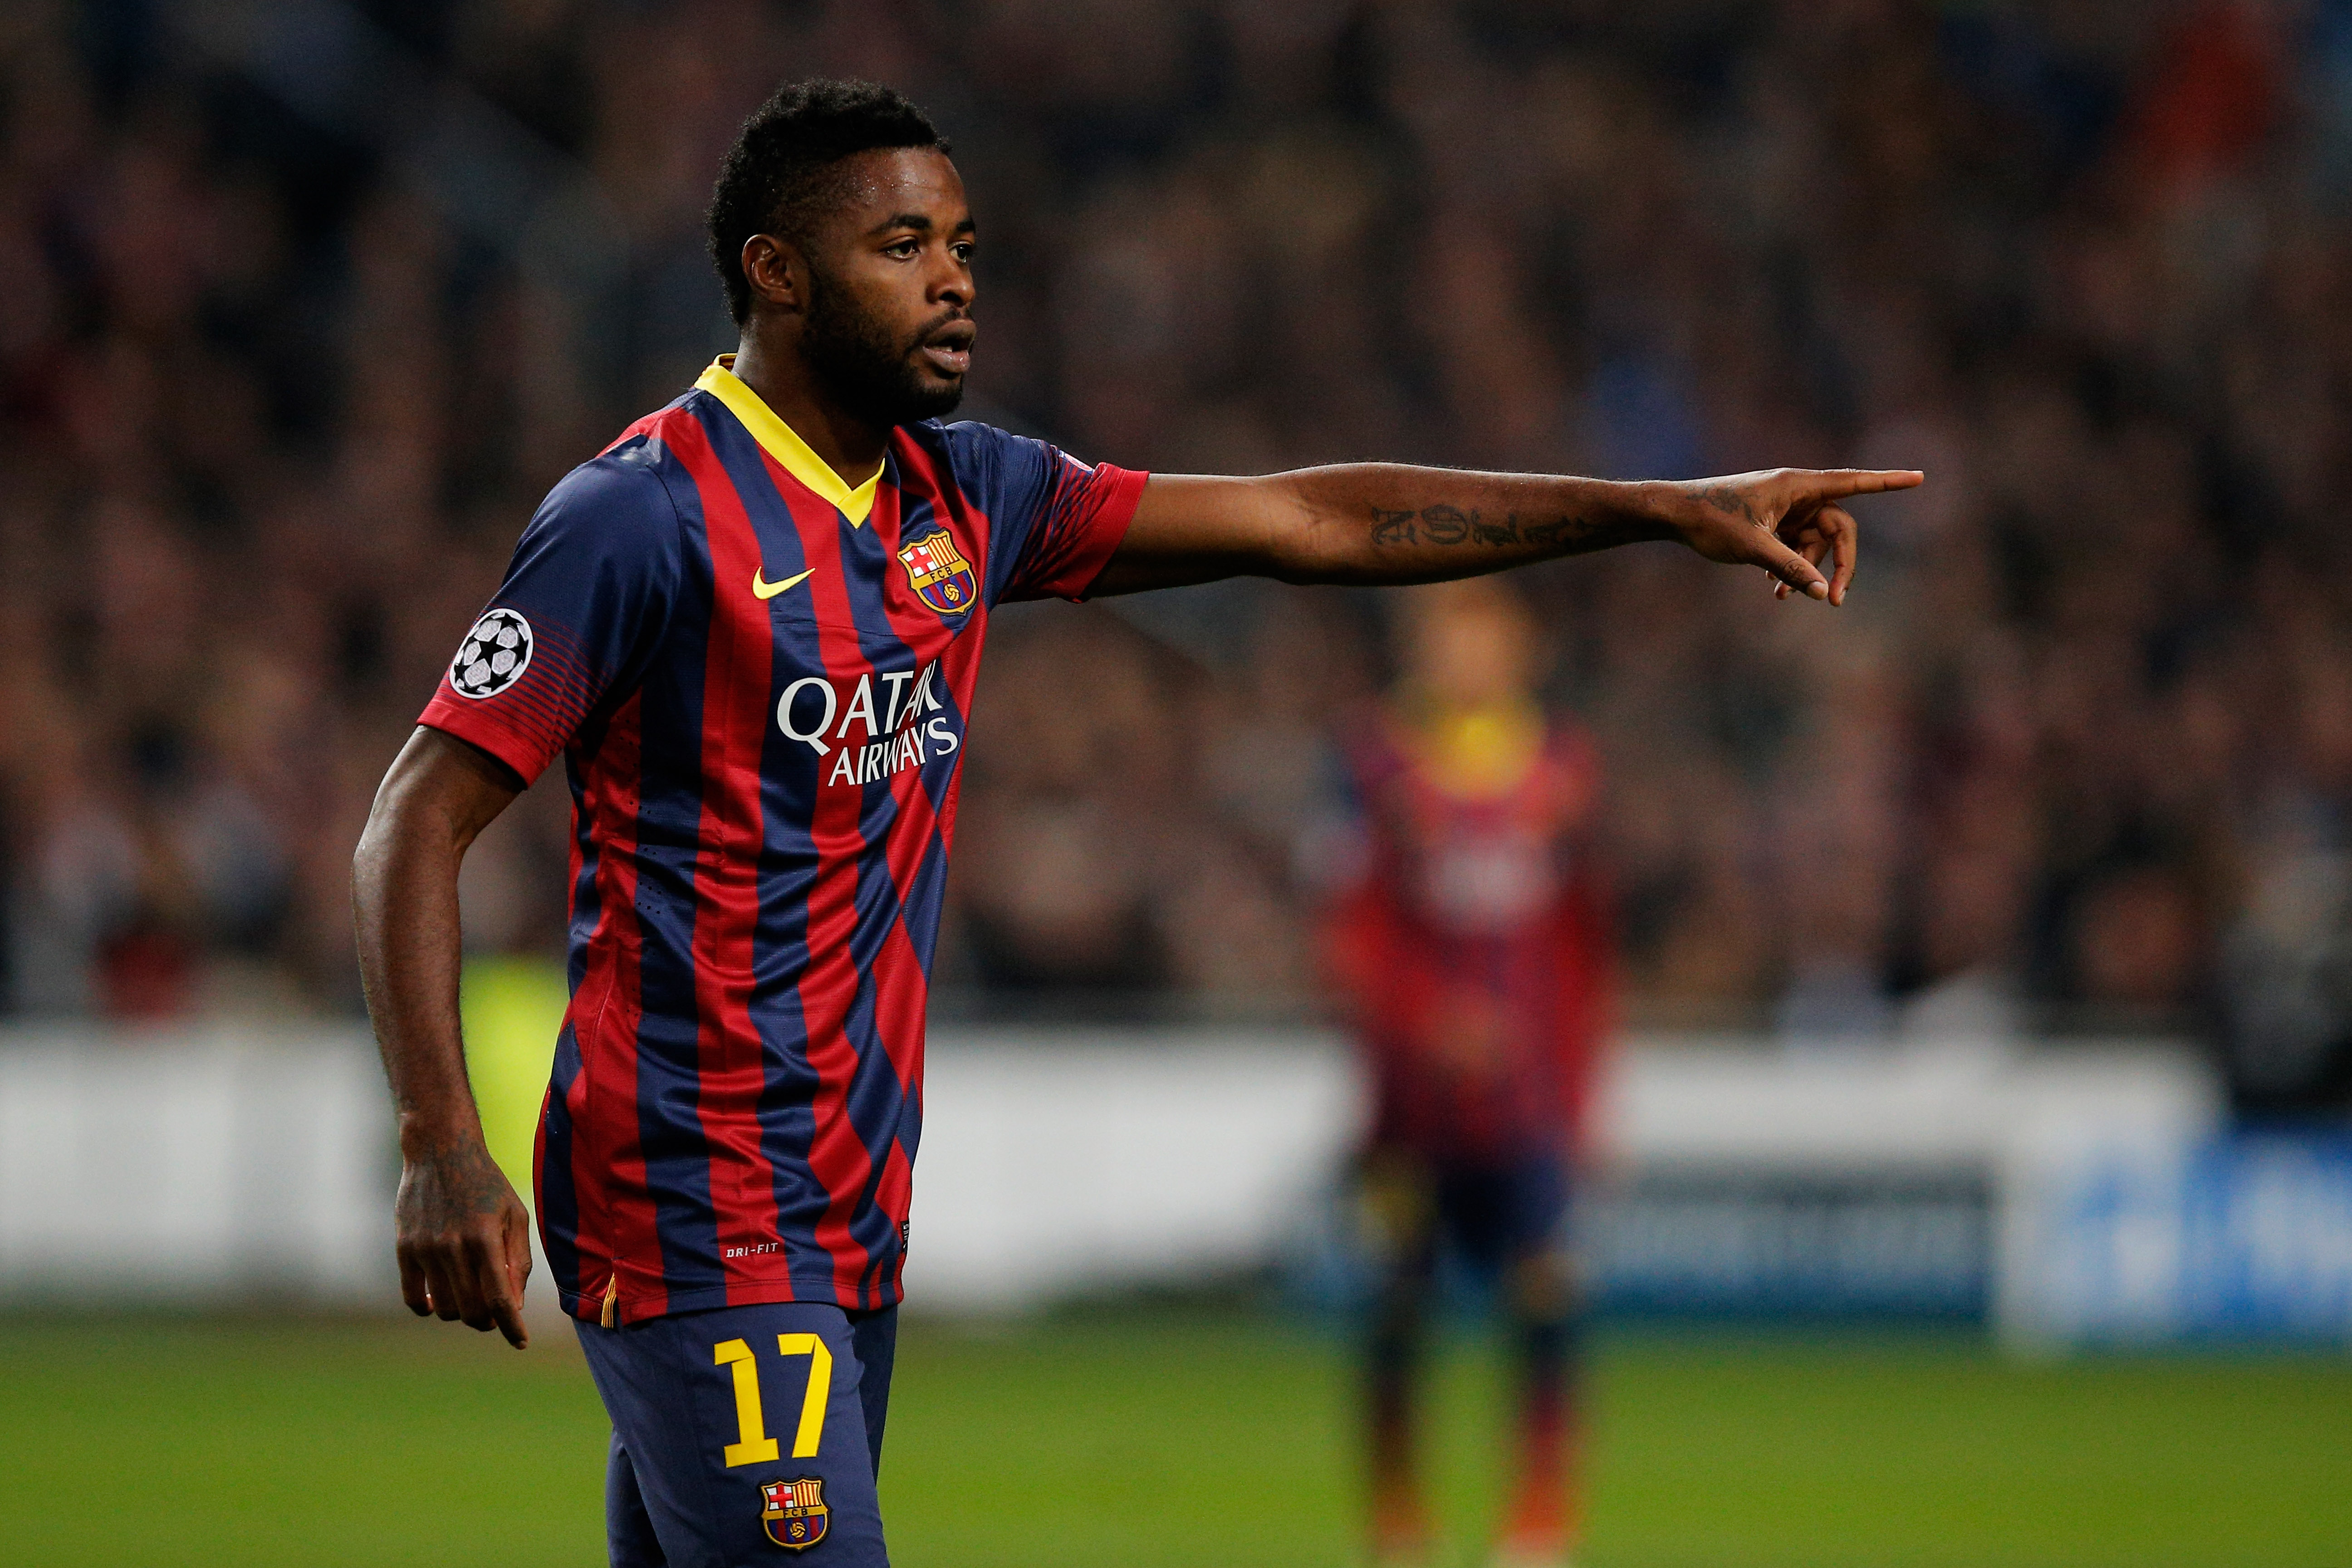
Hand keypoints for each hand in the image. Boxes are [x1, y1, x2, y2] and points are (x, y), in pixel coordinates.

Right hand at [394, 1137, 532, 1347]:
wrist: (441, 1154)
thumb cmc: (487, 1185)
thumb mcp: (515, 1216)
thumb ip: (517, 1261)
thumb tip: (513, 1306)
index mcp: (485, 1238)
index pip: (499, 1297)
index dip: (512, 1327)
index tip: (521, 1343)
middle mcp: (453, 1246)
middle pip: (472, 1310)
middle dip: (489, 1321)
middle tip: (495, 1314)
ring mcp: (425, 1249)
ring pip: (445, 1309)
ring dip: (462, 1313)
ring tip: (471, 1296)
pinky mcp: (404, 1249)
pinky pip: (413, 1298)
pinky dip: (428, 1308)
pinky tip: (439, 1301)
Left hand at [1664, 468, 1922, 605]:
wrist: (1675, 515)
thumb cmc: (1712, 520)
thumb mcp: (1753, 547)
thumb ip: (1790, 568)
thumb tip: (1820, 591)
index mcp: (1798, 485)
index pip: (1853, 483)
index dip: (1887, 482)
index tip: (1919, 478)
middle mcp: (1797, 493)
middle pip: (1838, 528)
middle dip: (1839, 564)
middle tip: (1834, 600)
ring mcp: (1786, 509)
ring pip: (1816, 542)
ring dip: (1807, 570)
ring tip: (1781, 596)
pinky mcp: (1773, 523)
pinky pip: (1796, 546)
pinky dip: (1791, 567)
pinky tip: (1774, 588)